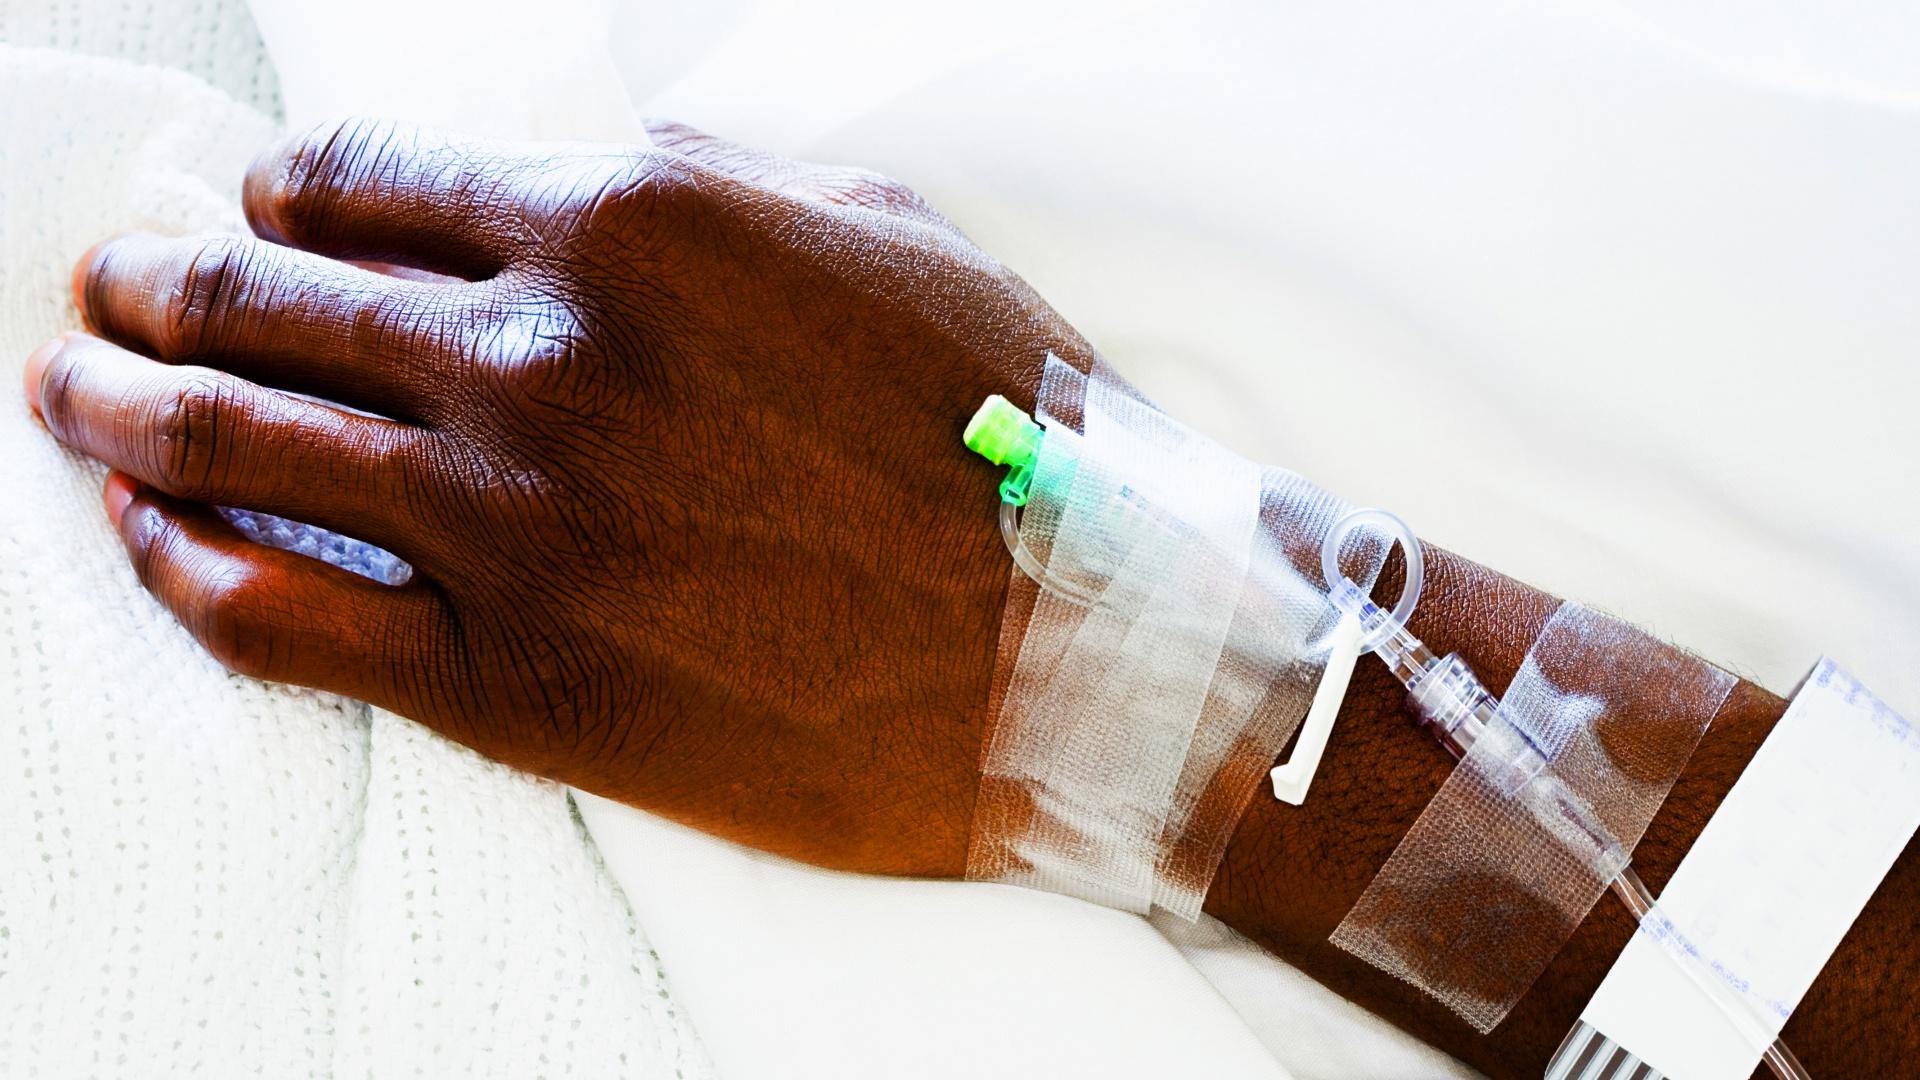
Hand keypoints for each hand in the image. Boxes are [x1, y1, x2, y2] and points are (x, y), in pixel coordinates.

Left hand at [23, 118, 1088, 874]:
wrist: (1080, 656)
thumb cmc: (1005, 439)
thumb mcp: (879, 232)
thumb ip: (708, 182)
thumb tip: (582, 176)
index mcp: (628, 223)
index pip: (367, 180)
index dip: (286, 190)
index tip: (260, 214)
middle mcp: (542, 354)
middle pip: (268, 299)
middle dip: (168, 283)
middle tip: (117, 292)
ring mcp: (509, 523)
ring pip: (234, 443)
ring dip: (124, 406)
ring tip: (73, 394)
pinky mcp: (509, 679)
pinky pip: (275, 614)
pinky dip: (181, 566)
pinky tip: (147, 541)